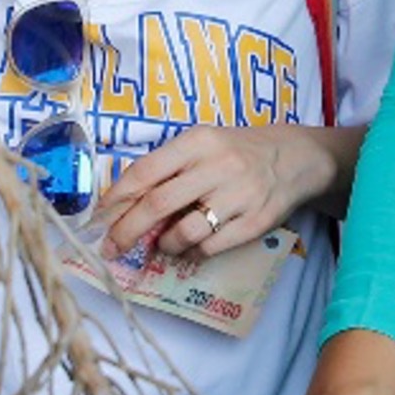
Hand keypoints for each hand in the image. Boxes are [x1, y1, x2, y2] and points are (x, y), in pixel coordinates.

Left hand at [99, 125, 322, 269]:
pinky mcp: (255, 222)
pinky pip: (211, 247)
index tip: (98, 218)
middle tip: (111, 247)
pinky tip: (188, 249)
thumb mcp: (203, 145)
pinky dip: (191, 253)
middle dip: (127, 230)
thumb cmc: (237, 152)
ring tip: (161, 244)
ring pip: (184, 232)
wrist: (296, 158)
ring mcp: (238, 195)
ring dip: (163, 244)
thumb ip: (168, 169)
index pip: (146, 171)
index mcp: (198, 142)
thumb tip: (124, 205)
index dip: (117, 198)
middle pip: (157, 204)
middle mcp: (218, 166)